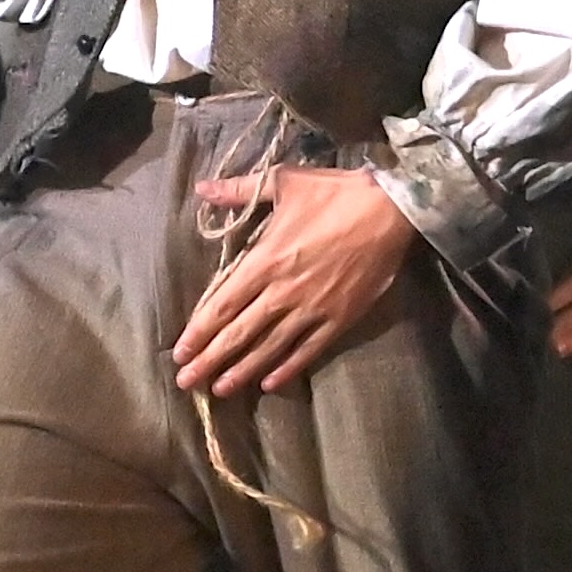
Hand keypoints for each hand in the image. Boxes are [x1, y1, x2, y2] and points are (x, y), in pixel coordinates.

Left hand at [173, 164, 422, 394]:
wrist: (391, 211)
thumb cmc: (335, 194)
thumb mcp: (284, 182)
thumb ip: (240, 190)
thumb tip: (202, 188)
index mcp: (266, 260)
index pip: (222, 304)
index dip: (198, 331)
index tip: (180, 351)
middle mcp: (283, 291)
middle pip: (238, 333)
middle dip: (209, 360)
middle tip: (186, 382)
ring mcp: (312, 309)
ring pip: (269, 348)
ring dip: (242, 370)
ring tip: (219, 390)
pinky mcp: (339, 318)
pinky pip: (308, 350)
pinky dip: (288, 368)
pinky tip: (270, 384)